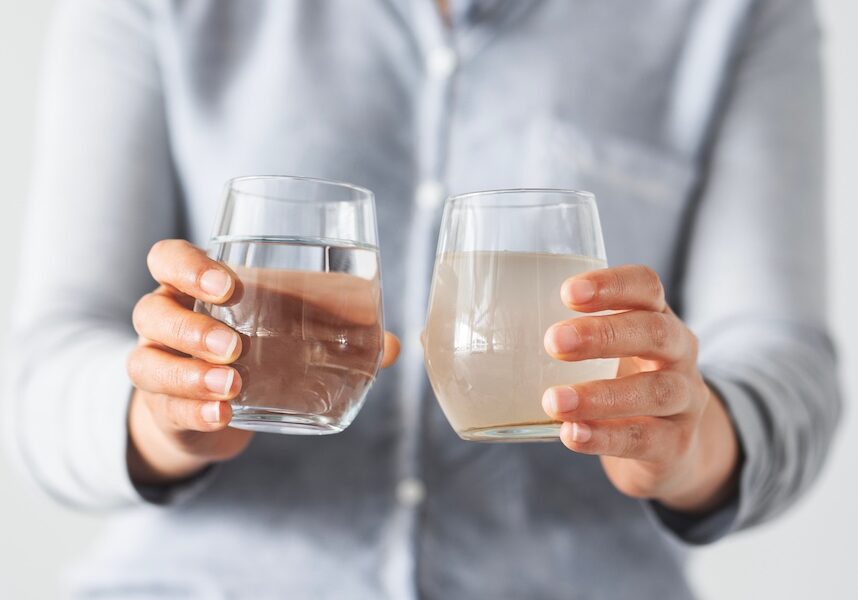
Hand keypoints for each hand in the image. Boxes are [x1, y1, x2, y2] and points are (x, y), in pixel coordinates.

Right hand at [127, 240, 399, 485]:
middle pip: (152, 311)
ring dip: (190, 373)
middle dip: (192, 326)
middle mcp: (167, 321)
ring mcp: (158, 365)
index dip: (188, 267)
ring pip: (148, 361)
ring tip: (232, 385)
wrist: (212, 405)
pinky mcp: (165, 408)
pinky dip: (195, 412)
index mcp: (194, 288)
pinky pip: (167, 407)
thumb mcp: (288, 332)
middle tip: (235, 345)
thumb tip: (393, 345)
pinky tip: (222, 415)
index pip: (168, 259)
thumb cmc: (254, 349)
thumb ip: (339, 334)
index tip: (229, 285)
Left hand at [542, 265, 739, 512]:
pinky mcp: (675, 445)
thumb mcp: (602, 351)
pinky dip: (605, 438)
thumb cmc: (619, 382)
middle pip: (654, 332)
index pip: (646, 286)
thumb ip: (554, 335)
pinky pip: (645, 440)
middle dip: (603, 335)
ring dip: (600, 395)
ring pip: (654, 391)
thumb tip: (454, 326)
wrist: (671, 448)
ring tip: (553, 401)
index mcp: (656, 317)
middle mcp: (678, 352)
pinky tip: (571, 434)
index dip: (612, 285)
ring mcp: (685, 400)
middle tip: (553, 342)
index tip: (567, 291)